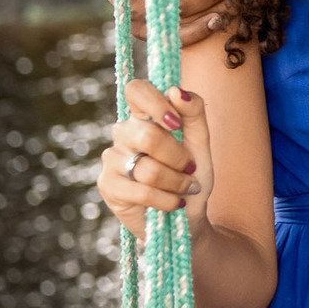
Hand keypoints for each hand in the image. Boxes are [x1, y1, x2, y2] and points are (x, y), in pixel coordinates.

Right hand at [97, 79, 213, 242]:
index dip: (156, 104)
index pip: (136, 90)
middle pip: (147, 134)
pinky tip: (174, 203)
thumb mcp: (200, 143)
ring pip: (147, 168)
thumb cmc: (191, 176)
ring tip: (185, 189)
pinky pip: (142, 191)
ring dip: (176, 182)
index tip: (175, 124)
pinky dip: (167, 200)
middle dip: (178, 157)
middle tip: (190, 169)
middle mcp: (124, 133)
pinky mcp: (108, 185)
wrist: (187, 217)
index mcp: (144, 116)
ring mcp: (112, 159)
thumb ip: (194, 113)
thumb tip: (176, 90)